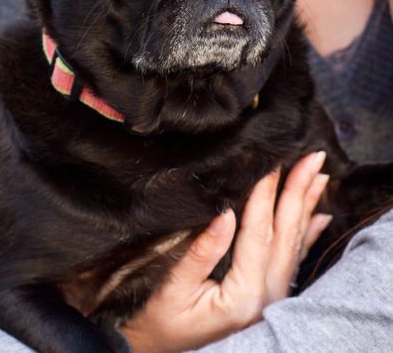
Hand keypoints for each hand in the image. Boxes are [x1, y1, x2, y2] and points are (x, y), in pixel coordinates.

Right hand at [121, 152, 331, 352]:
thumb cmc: (163, 323)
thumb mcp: (174, 289)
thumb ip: (202, 253)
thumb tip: (225, 214)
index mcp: (243, 293)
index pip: (259, 231)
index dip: (266, 193)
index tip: (272, 161)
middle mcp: (265, 295)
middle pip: (286, 233)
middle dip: (299, 191)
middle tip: (311, 158)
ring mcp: (271, 297)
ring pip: (294, 243)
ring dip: (306, 206)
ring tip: (318, 176)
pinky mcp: (268, 296)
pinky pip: (293, 260)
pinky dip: (308, 235)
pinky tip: (319, 217)